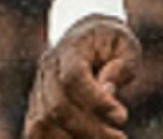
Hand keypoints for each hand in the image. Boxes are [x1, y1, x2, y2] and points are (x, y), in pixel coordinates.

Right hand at [25, 16, 138, 138]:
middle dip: (90, 128)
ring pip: (43, 122)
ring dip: (74, 138)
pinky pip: (36, 130)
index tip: (121, 116)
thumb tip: (106, 91)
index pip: (74, 76)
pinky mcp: (36, 104)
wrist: (87, 34)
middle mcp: (48, 66)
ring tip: (106, 138)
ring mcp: (38, 86)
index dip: (95, 100)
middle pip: (58, 106)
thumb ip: (120, 66)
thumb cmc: (112, 43)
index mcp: (72, 47)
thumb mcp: (126, 46)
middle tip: (120, 137)